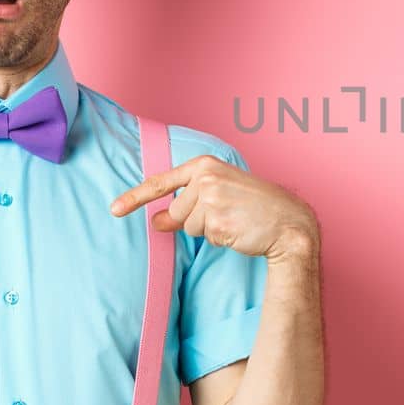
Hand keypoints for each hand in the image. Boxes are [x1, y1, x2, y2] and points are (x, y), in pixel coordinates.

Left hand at [109, 154, 318, 261]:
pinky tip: (239, 230)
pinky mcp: (217, 221)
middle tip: (226, 215)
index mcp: (205, 165)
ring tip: (235, 220)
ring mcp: (211, 199)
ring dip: (209, 230)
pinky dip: (220, 239)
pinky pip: (205, 238)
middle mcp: (205, 178)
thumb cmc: (256, 207)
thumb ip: (186, 204)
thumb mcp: (219, 195)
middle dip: (193, 220)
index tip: (114, 209)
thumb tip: (157, 221)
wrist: (289, 221)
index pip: (162, 182)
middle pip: (176, 212)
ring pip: (189, 227)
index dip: (135, 197)